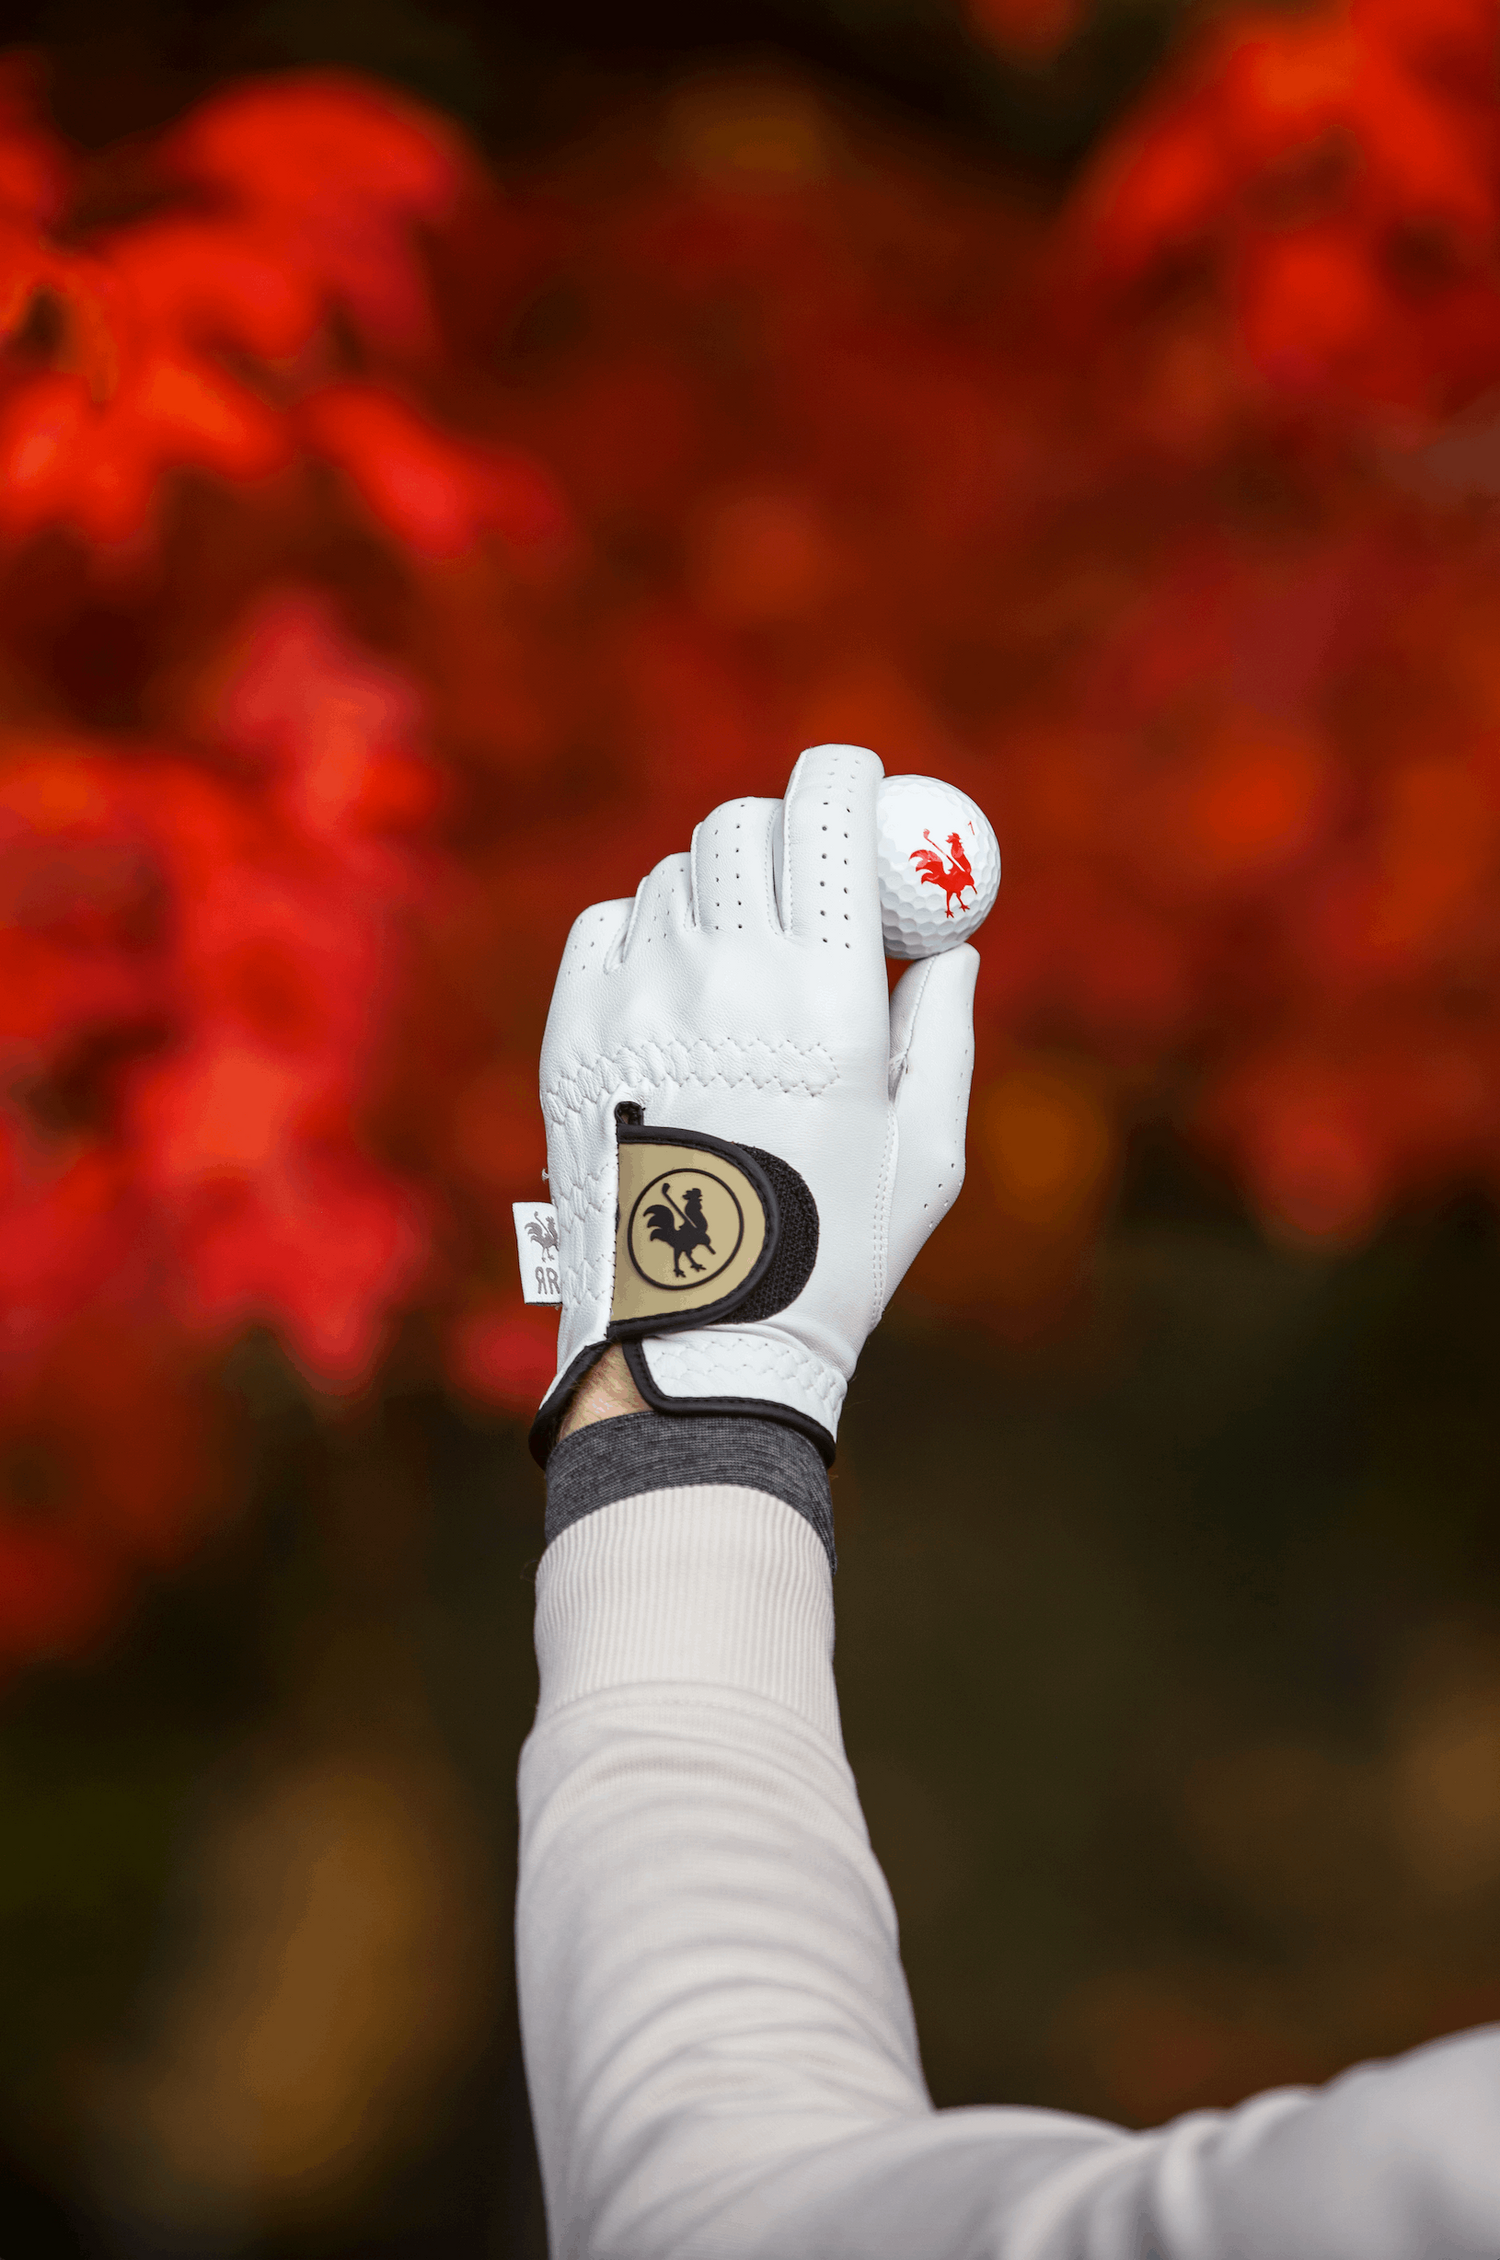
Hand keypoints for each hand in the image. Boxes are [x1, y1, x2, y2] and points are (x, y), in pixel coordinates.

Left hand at [533, 743, 977, 1460]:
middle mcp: (725, 977)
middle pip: (741, 826)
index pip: (827, 818)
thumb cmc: (834, 1256)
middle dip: (782, 827)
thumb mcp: (927, 1155)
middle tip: (803, 870)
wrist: (696, 1345)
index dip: (845, 775)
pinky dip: (644, 930)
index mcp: (828, 996)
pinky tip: (674, 983)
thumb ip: (944, 1035)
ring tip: (743, 957)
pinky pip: (604, 926)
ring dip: (718, 886)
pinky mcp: (574, 1035)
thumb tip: (954, 949)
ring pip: (673, 875)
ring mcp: (638, 1002)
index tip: (858, 777)